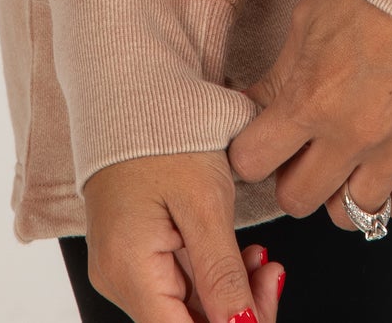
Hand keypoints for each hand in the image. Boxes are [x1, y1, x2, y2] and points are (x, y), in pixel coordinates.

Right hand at [81, 147, 284, 322]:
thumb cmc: (165, 131)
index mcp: (128, 269)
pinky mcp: (137, 253)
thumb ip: (222, 273)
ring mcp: (125, 267)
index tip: (265, 312)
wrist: (134, 90)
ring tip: (262, 261)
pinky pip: (179, 285)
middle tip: (272, 278)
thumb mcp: (205, 201)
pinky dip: (214, 276)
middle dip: (236, 314)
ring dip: (230, 295)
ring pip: (185, 310)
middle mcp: (118, 277)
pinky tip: (240, 256)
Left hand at [226, 0, 391, 227]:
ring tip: (349, 158)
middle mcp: (351, 135)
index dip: (251, 150)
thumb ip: (280, 76)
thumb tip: (251, 109)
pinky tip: (388, 164)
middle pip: (298, 199)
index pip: (252, 162)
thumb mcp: (309, 21)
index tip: (261, 140)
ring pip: (351, 213)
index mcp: (310, 98)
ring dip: (343, 189)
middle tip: (304, 152)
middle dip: (293, 176)